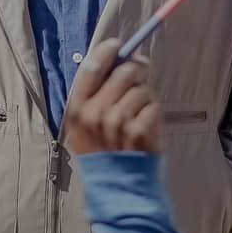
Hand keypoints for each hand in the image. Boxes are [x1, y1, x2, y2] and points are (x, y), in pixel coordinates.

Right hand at [63, 38, 161, 156]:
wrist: (116, 187)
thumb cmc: (102, 151)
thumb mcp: (85, 124)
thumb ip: (95, 94)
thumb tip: (119, 59)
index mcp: (77, 109)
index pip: (92, 67)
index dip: (107, 51)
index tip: (119, 45)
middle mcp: (95, 113)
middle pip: (124, 71)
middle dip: (136, 70)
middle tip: (140, 76)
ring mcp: (118, 123)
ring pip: (142, 89)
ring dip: (146, 97)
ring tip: (138, 114)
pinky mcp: (139, 131)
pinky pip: (154, 106)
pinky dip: (154, 114)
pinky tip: (146, 127)